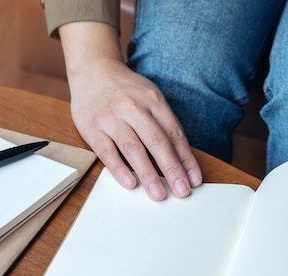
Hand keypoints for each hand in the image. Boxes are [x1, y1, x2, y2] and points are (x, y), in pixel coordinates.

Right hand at [60, 22, 201, 200]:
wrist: (92, 69)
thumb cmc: (126, 90)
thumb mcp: (150, 98)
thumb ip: (163, 124)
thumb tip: (181, 159)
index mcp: (153, 100)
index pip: (174, 133)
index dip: (186, 159)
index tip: (194, 180)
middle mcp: (133, 107)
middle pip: (157, 141)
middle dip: (172, 169)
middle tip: (182, 191)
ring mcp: (111, 117)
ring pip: (133, 148)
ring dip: (148, 174)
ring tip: (158, 194)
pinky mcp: (92, 128)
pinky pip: (107, 151)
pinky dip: (119, 169)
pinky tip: (130, 184)